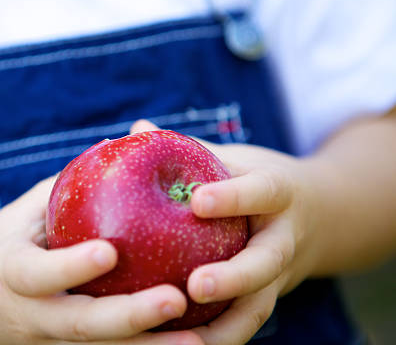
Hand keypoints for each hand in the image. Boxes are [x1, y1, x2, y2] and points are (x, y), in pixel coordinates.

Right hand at [0, 176, 203, 344]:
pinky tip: (190, 344)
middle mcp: (33, 315)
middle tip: (174, 300)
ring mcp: (53, 341)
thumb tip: (118, 143)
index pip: (39, 274)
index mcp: (13, 274)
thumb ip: (64, 188)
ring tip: (196, 341)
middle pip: (81, 325)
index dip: (71, 266)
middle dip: (128, 316)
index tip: (110, 251)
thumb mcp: (19, 215)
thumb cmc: (0, 247)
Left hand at [131, 120, 324, 344]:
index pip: (262, 192)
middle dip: (235, 277)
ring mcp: (278, 275)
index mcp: (278, 193)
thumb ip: (192, 150)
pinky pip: (243, 324)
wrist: (317, 216)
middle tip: (195, 285)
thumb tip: (137, 129)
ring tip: (187, 339)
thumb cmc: (258, 182)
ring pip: (259, 306)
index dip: (233, 197)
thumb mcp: (235, 159)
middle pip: (266, 263)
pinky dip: (218, 338)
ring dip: (227, 327)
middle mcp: (283, 238)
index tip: (198, 201)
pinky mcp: (266, 299)